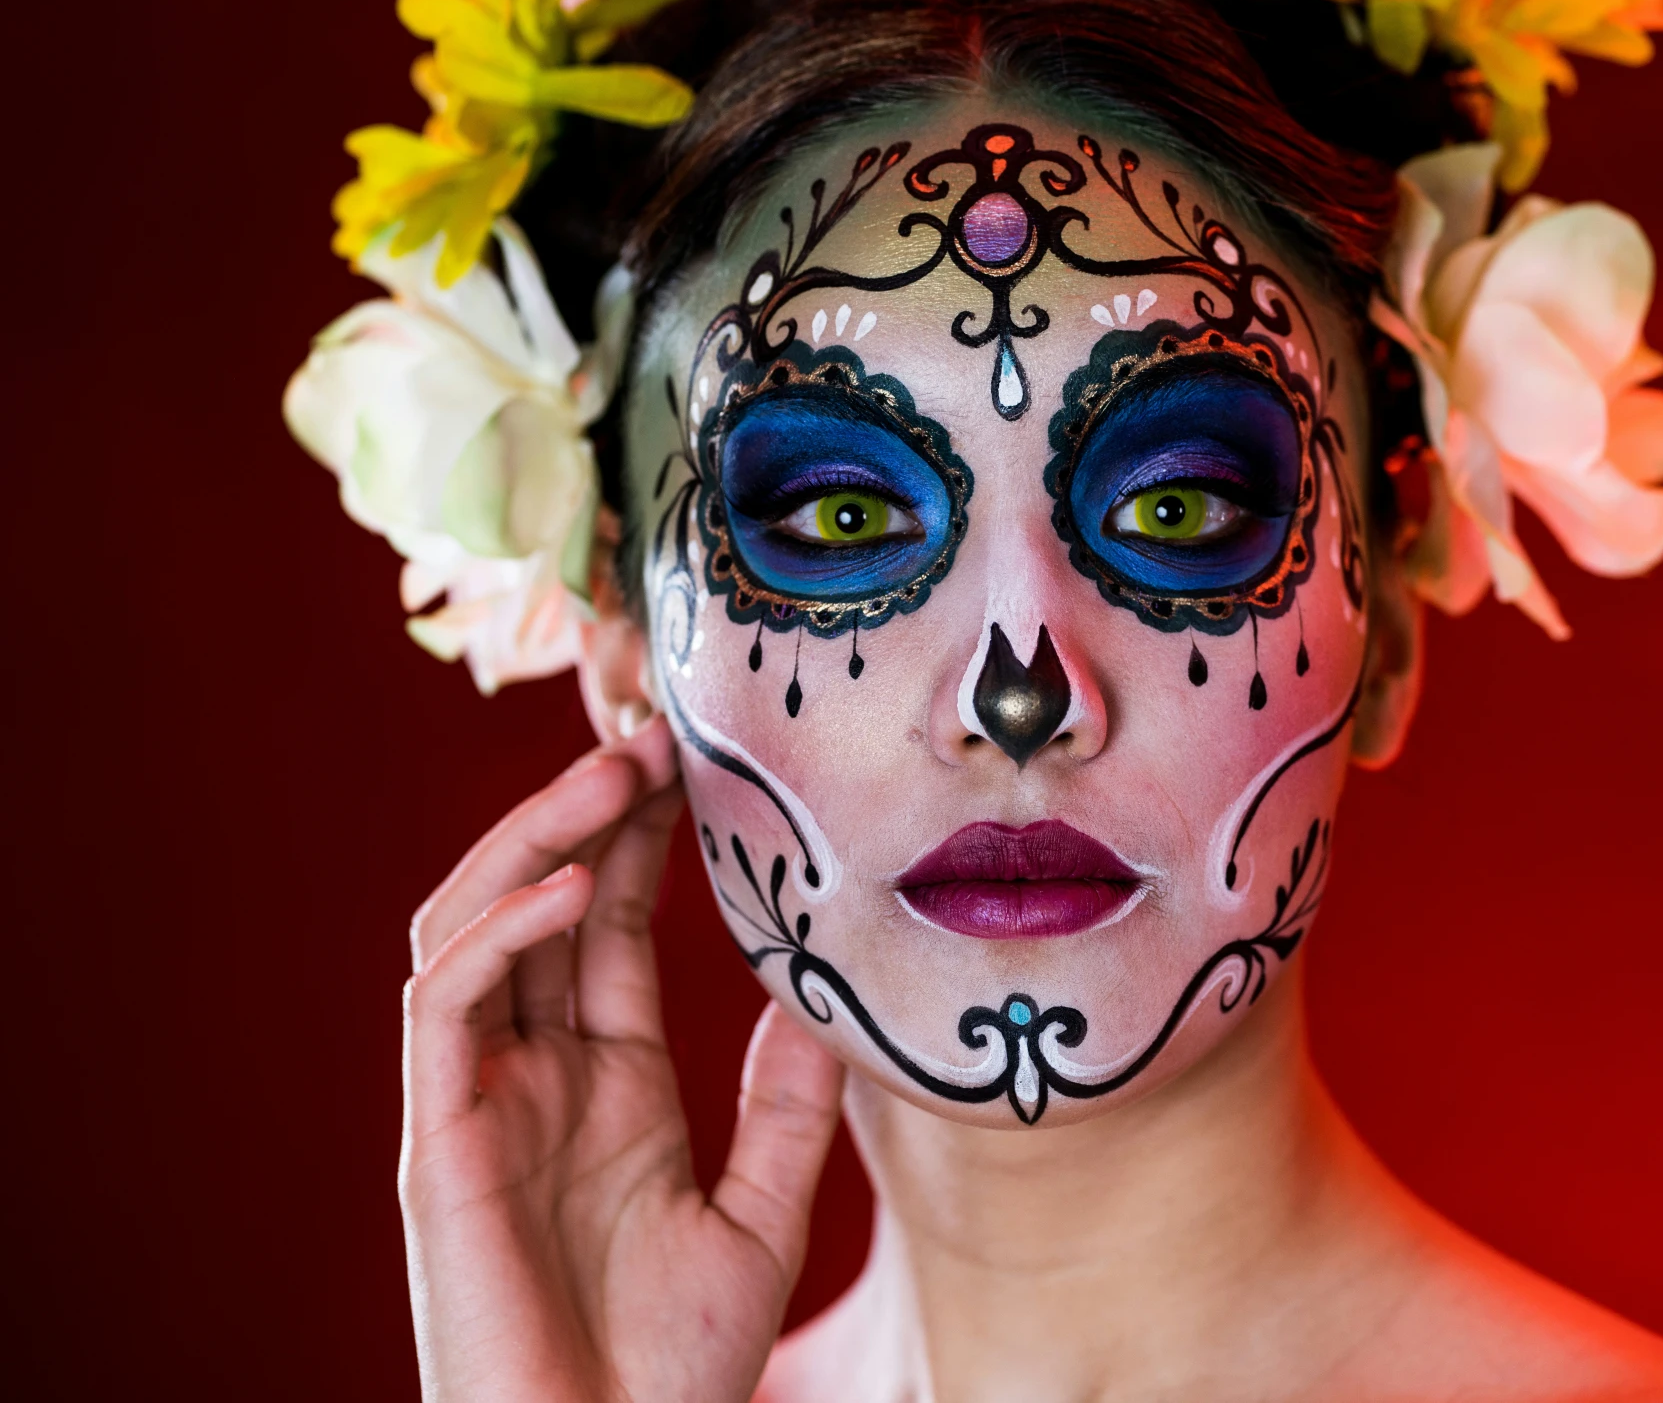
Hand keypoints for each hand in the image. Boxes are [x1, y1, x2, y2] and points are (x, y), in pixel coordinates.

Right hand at [399, 717, 844, 1400]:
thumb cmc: (674, 1371)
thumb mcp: (763, 1217)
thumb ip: (787, 1108)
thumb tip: (817, 996)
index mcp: (606, 1084)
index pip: (604, 922)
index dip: (634, 837)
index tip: (691, 760)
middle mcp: (534, 1075)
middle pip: (536, 900)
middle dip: (583, 809)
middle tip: (651, 732)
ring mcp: (478, 1102)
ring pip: (471, 926)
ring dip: (533, 841)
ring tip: (611, 775)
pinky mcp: (436, 1144)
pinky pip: (444, 1008)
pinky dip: (495, 937)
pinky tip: (563, 893)